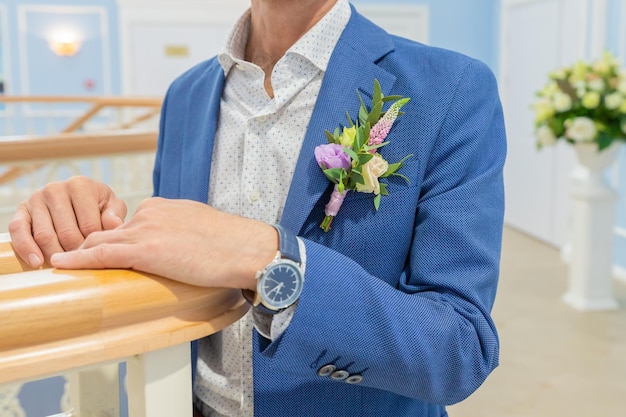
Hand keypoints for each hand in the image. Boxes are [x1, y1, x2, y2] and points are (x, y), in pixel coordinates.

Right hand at [8, 176, 126, 267]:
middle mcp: (55, 189)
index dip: (94, 245)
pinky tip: (37, 263)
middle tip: (82, 264)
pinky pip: (18, 231)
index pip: (89, 224)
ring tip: (66, 266)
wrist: (77, 199)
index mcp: (80, 185)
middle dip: (75, 253)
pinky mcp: (21, 211)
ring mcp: (36, 199)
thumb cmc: (98, 206)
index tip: (97, 256)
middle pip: (66, 233)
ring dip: (55, 255)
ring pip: (44, 235)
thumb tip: (113, 224)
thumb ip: (115, 214)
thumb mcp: (112, 206)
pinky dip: (26, 249)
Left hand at [49, 197, 277, 289]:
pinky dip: (78, 260)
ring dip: (78, 254)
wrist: (246, 248)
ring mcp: (147, 230)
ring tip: (59, 266)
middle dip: (88, 246)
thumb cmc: (232, 243)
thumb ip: (179, 231)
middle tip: (71, 262)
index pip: (128, 225)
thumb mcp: (200, 227)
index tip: (101, 253)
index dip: (112, 241)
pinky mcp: (147, 250)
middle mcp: (150, 213)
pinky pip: (102, 254)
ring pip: (100, 241)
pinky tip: (61, 265)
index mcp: (163, 207)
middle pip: (109, 231)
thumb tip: (177, 248)